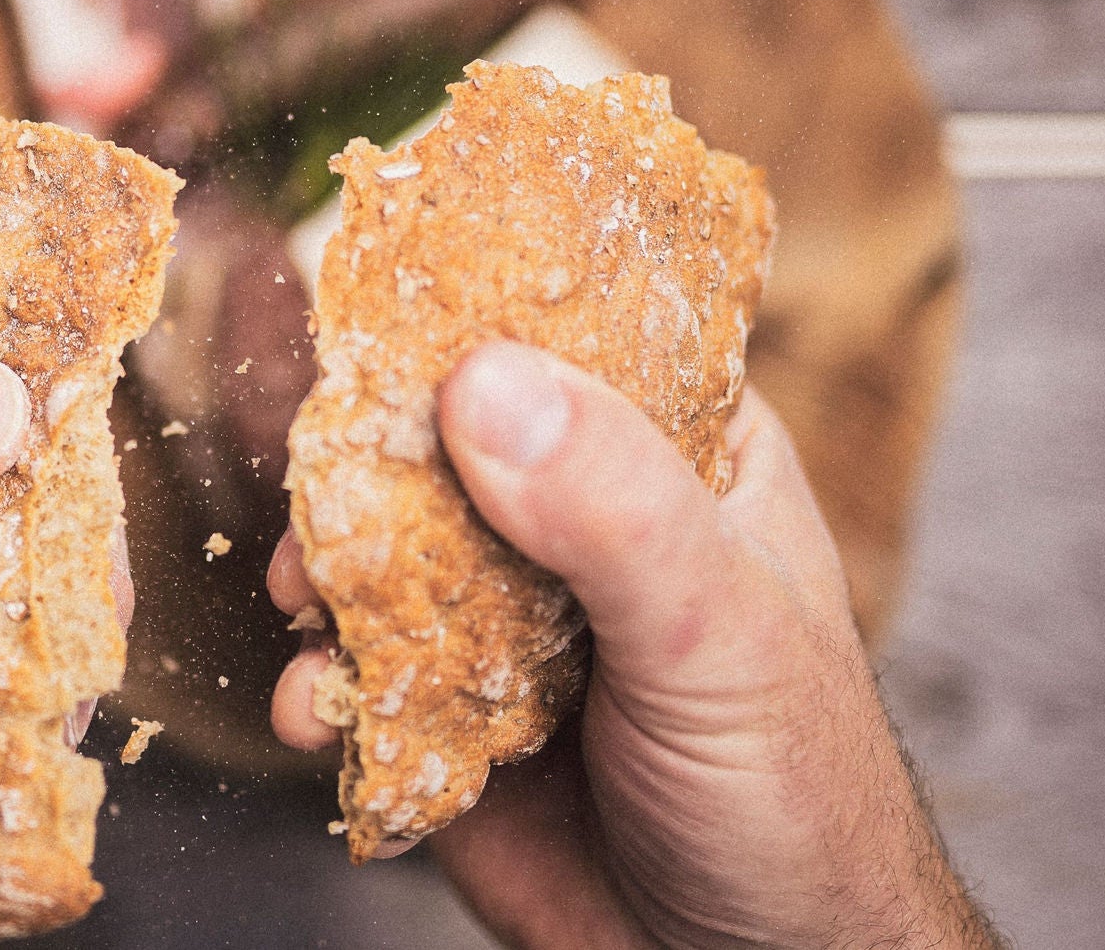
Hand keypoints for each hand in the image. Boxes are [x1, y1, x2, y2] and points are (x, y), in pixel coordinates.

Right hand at [269, 341, 1002, 948]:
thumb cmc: (794, 794)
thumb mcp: (714, 628)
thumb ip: (611, 507)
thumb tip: (482, 384)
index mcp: (676, 455)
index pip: (565, 341)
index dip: (469, 319)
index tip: (374, 311)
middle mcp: (579, 519)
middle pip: (444, 442)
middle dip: (366, 466)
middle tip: (322, 492)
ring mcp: (506, 617)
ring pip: (382, 553)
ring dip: (328, 575)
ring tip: (310, 605)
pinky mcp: (446, 714)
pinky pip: (358, 673)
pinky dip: (322, 686)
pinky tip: (317, 709)